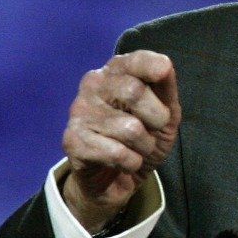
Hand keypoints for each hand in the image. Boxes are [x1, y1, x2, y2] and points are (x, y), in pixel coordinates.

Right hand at [61, 50, 180, 231]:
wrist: (117, 177)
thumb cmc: (143, 137)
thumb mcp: (165, 113)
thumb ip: (165, 89)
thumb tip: (164, 65)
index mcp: (115, 72)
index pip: (135, 60)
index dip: (153, 66)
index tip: (163, 74)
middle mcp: (93, 85)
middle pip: (134, 92)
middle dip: (157, 118)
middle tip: (153, 129)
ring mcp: (79, 112)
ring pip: (130, 129)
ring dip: (144, 146)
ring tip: (136, 148)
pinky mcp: (72, 141)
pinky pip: (118, 153)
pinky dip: (131, 162)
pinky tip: (122, 161)